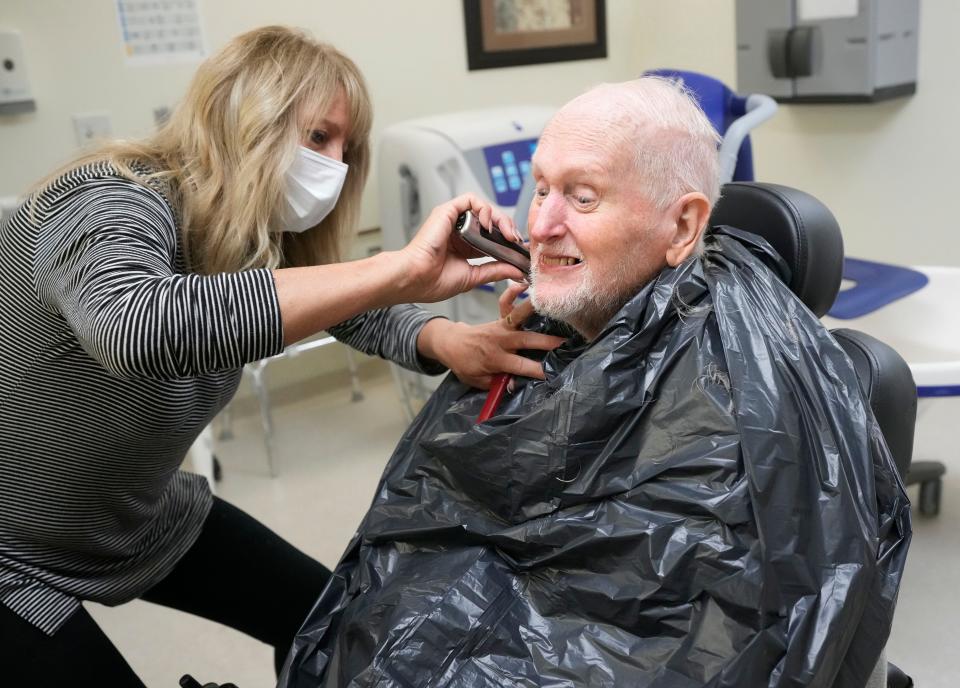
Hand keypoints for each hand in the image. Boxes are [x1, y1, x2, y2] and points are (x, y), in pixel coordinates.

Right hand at [395, 193, 524, 303]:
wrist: (416, 279)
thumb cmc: (433, 281)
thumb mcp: (474, 277)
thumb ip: (495, 271)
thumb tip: (516, 270)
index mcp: (465, 246)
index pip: (492, 236)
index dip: (508, 240)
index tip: (521, 249)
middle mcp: (459, 231)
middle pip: (492, 221)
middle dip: (508, 228)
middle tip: (517, 241)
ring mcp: (453, 221)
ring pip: (484, 208)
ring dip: (500, 218)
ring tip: (507, 233)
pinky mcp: (447, 211)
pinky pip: (471, 199)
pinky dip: (484, 208)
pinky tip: (489, 224)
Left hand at [416, 282, 564, 388]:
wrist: (452, 344)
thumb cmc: (467, 364)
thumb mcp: (478, 381)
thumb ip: (496, 383)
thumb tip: (514, 385)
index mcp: (496, 359)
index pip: (520, 366)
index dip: (537, 370)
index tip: (552, 374)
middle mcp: (500, 341)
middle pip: (526, 340)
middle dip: (545, 342)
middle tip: (564, 342)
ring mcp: (500, 327)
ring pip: (518, 316)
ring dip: (532, 309)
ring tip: (550, 302)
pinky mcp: (499, 318)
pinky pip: (505, 302)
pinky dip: (513, 291)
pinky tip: (524, 283)